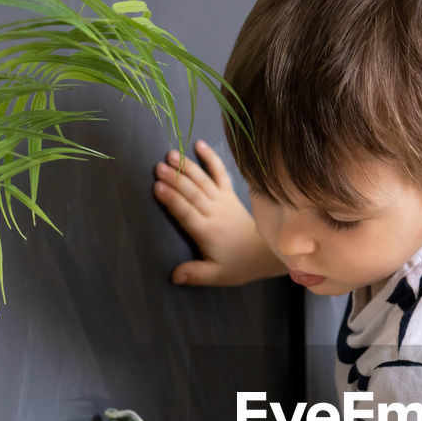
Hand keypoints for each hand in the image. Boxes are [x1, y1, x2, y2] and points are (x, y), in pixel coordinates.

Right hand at [153, 140, 284, 285]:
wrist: (263, 253)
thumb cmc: (236, 265)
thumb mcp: (216, 276)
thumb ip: (195, 274)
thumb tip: (174, 276)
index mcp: (208, 233)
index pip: (187, 214)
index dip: (172, 200)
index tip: (157, 188)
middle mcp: (215, 213)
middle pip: (193, 194)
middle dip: (175, 179)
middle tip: (158, 167)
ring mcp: (223, 201)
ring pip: (203, 181)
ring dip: (187, 167)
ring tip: (171, 154)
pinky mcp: (230, 194)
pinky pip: (220, 173)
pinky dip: (211, 158)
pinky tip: (199, 144)